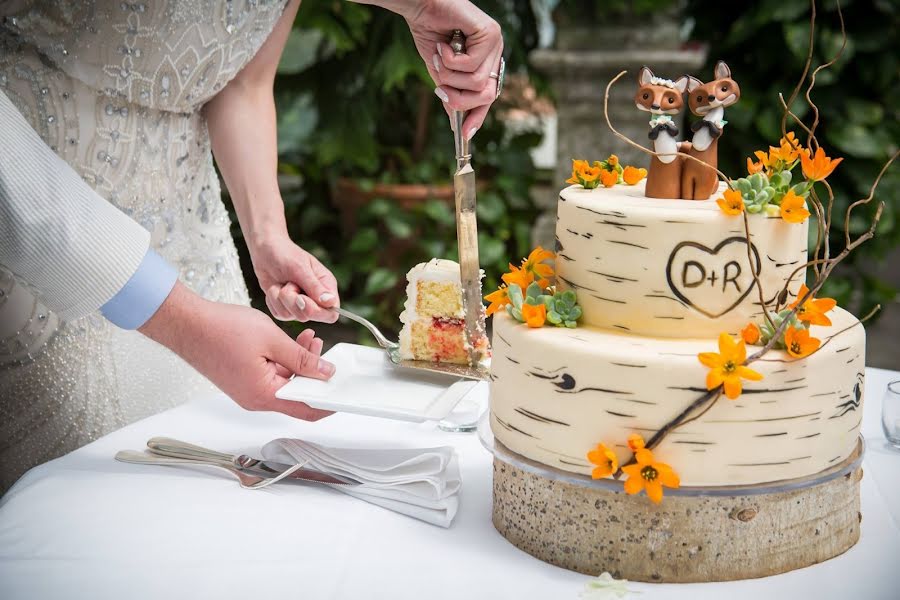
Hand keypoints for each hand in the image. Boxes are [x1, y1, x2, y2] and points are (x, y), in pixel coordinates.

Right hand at [139, 282, 334, 420]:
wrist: (187, 323)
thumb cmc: (220, 330)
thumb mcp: (272, 340)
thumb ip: (302, 358)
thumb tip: (325, 372)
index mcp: (264, 395)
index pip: (306, 410)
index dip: (328, 401)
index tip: (343, 390)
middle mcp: (255, 398)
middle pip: (297, 395)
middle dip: (315, 374)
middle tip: (325, 351)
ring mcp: (248, 390)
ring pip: (286, 382)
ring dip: (301, 363)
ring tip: (309, 338)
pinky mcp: (244, 379)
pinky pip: (272, 375)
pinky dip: (285, 360)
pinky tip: (292, 341)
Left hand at [250, 233, 339, 323]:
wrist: (265, 251)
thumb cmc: (285, 254)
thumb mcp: (300, 268)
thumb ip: (314, 287)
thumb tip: (330, 302)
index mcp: (326, 286)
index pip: (331, 312)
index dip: (318, 312)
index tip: (302, 298)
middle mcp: (315, 298)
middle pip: (310, 316)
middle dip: (294, 302)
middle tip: (288, 284)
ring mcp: (300, 304)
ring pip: (292, 316)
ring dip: (281, 299)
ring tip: (282, 283)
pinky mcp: (286, 307)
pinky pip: (280, 315)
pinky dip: (273, 301)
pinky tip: (275, 288)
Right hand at [403, 0, 503, 138]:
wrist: (418, 5)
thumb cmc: (429, 31)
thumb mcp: (439, 70)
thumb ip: (450, 91)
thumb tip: (454, 119)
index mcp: (486, 61)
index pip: (488, 95)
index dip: (477, 116)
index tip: (465, 134)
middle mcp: (495, 51)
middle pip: (486, 95)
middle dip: (459, 98)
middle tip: (439, 89)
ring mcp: (495, 42)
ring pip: (477, 82)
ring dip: (450, 75)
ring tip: (438, 57)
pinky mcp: (490, 32)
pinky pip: (472, 65)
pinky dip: (450, 60)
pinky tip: (444, 44)